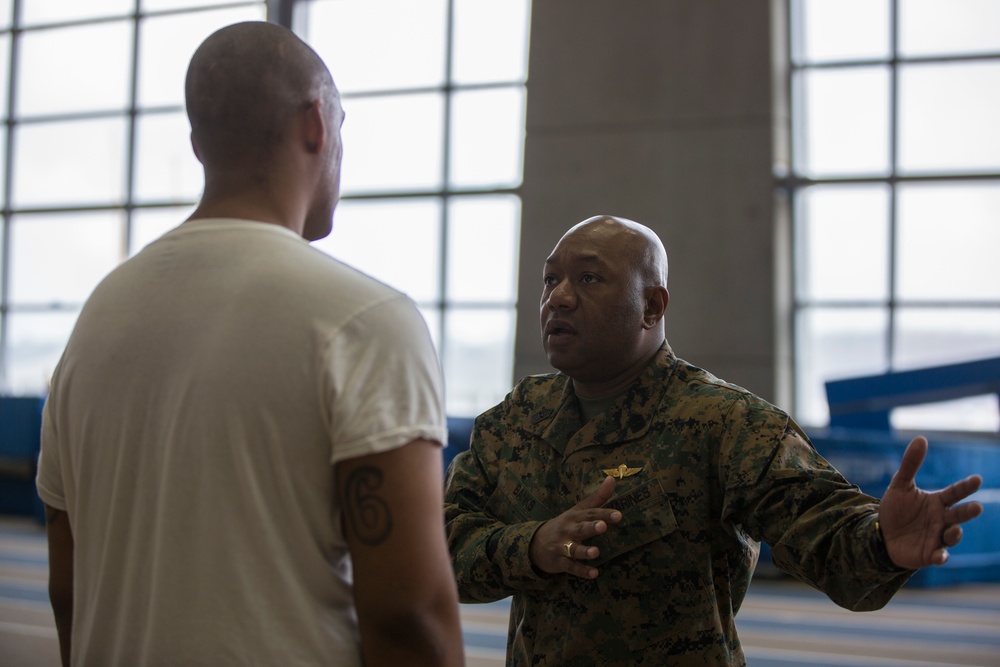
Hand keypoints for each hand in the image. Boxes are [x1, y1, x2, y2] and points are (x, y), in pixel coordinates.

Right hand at [529, 476, 622, 578]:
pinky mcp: (559, 562)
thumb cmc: (564, 525)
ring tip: (596, 552)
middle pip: (580, 528)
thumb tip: (612, 479)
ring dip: (585, 551)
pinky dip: (582, 571)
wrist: (534, 543)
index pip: (590, 513)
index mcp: (574, 517)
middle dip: (591, 527)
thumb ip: (597, 498)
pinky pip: (571, 567)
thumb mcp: (578, 510)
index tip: (618, 515)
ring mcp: (562, 546)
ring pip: (574, 549)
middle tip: (603, 527)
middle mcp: (568, 530)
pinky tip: (594, 574)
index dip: (604, 514)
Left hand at [879, 436, 983, 569]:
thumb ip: (911, 464)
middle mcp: (942, 519)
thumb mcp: (900, 485)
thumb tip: (921, 438)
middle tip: (977, 507)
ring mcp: (937, 537)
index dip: (966, 487)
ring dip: (955, 533)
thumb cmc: (896, 509)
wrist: (881, 534)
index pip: (955, 493)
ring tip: (954, 529)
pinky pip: (939, 555)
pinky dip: (941, 556)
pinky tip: (940, 555)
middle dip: (968, 511)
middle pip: (959, 515)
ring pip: (952, 536)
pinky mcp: (929, 554)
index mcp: (937, 502)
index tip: (977, 479)